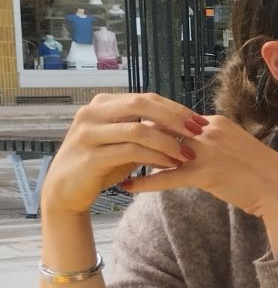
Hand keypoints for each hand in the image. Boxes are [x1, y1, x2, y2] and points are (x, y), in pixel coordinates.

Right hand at [42, 93, 205, 216]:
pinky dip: (154, 157)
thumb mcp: (125, 142)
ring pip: (138, 129)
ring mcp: (88, 133)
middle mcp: (92, 113)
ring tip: (188, 154)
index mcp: (103, 104)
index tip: (200, 121)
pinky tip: (171, 165)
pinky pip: (130, 152)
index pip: (147, 98)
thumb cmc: (101, 163)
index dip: (176, 108)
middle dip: (175, 118)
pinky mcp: (90, 156)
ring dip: (168, 142)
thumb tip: (185, 125)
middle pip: (142, 105)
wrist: (66, 189)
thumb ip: (147, 130)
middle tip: (199, 132)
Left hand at [121, 114, 277, 219]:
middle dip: (137, 138)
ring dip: (136, 157)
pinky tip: (128, 186)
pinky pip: (168, 176)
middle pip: (162, 129)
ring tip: (114, 164)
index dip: (151, 127)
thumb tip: (187, 146)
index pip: (173, 119)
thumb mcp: (235, 148)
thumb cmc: (260, 174)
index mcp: (216, 123)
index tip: (131, 132)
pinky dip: (145, 181)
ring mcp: (208, 151)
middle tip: (113, 145)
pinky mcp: (207, 173)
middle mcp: (209, 131)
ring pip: (161, 150)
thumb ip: (211, 143)